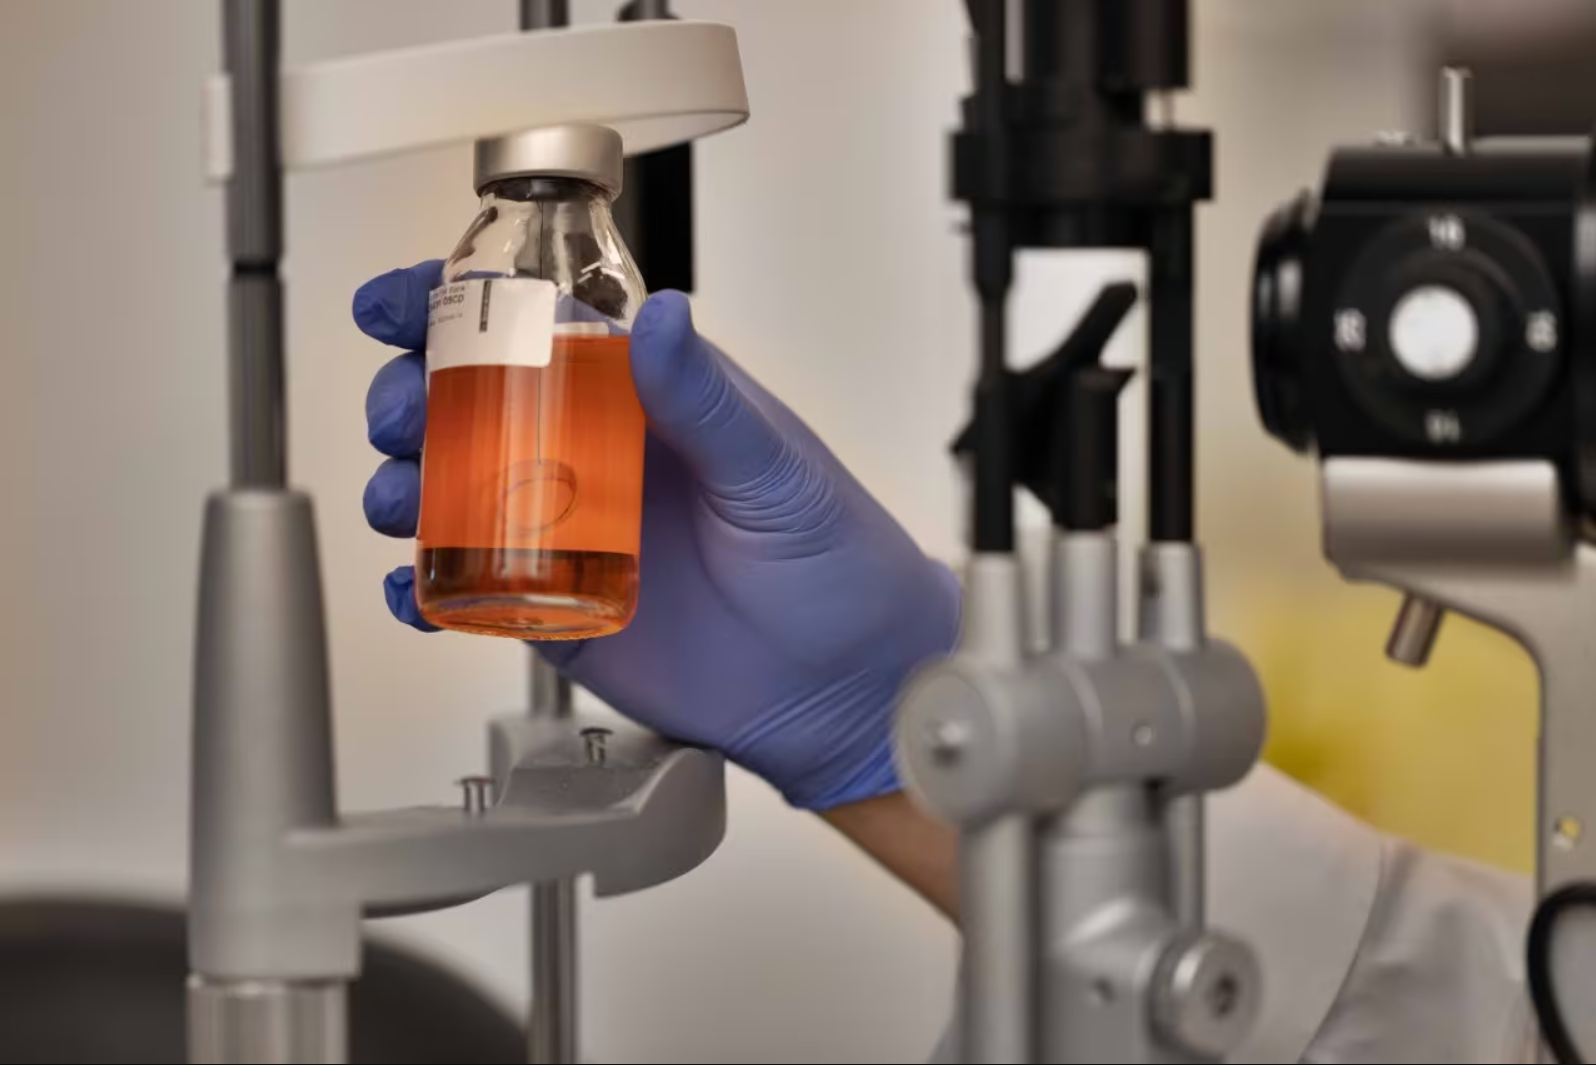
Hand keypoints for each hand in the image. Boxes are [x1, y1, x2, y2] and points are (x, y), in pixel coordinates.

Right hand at [354, 262, 960, 811]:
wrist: (844, 687)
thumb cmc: (833, 563)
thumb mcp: (775, 471)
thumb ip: (707, 400)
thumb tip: (660, 316)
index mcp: (641, 398)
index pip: (532, 330)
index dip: (453, 310)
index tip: (394, 304)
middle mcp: (591, 457)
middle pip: (467, 407)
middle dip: (409, 397)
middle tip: (403, 414)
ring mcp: (566, 535)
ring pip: (451, 496)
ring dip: (403, 488)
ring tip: (402, 500)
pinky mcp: (554, 614)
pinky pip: (469, 593)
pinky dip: (425, 589)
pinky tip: (411, 587)